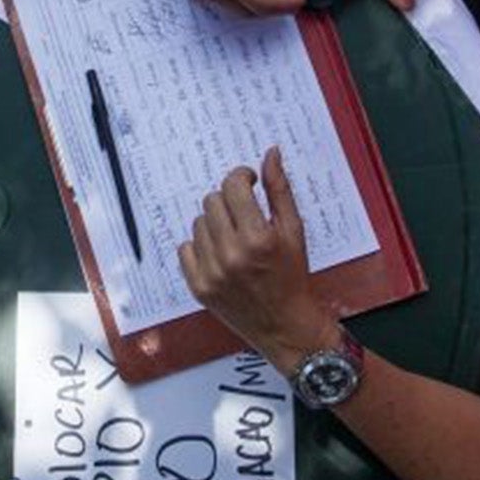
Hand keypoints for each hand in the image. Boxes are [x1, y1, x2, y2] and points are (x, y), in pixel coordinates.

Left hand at [179, 149, 338, 371]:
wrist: (286, 325)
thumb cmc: (293, 276)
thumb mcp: (294, 230)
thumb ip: (280, 190)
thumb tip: (270, 153)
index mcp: (258, 238)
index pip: (232, 186)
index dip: (241, 177)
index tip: (249, 182)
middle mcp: (231, 255)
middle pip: (212, 201)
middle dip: (229, 201)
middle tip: (244, 214)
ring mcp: (211, 273)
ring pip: (198, 223)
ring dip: (215, 223)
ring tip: (234, 237)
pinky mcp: (198, 287)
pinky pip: (185, 248)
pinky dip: (200, 247)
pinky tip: (220, 254)